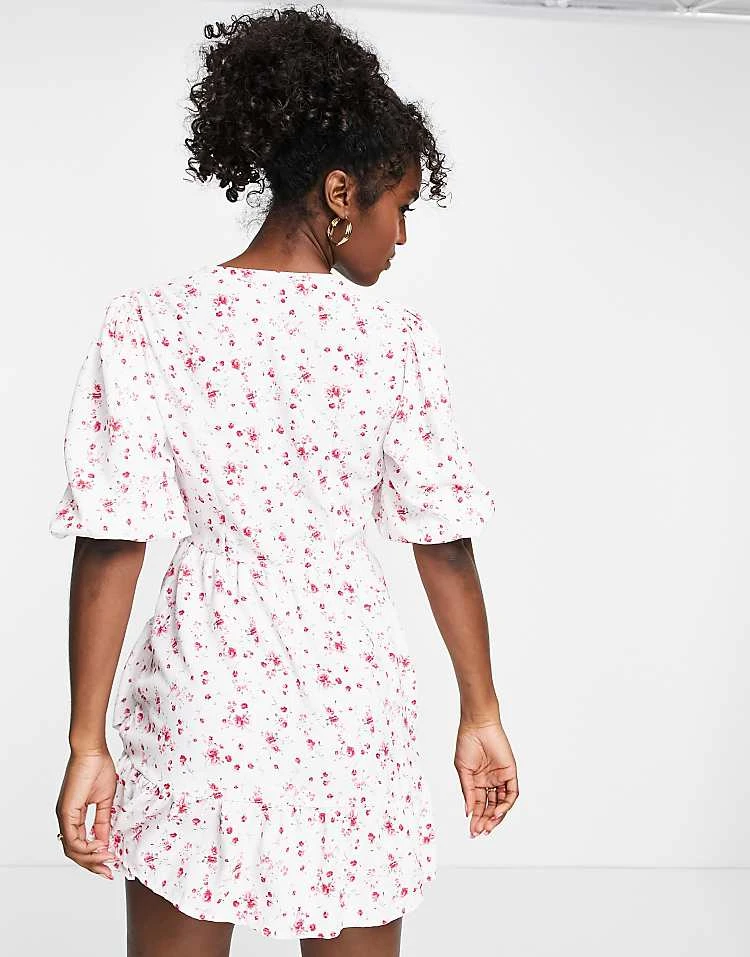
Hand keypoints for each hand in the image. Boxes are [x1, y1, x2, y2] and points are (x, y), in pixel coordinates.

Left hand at [55, 748, 117, 879]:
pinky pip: (72, 839)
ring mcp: (64, 816)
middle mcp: (66, 819)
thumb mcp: (105, 801)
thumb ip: (103, 821)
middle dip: (93, 864)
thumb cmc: (98, 768)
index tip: (112, 861)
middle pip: (75, 852)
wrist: (92, 751)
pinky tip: (100, 846)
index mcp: (74, 816)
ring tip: (107, 858)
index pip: (81, 844)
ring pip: (72, 849)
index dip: (95, 857)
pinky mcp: (65, 811)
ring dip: (90, 858)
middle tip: (108, 871)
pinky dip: (86, 847)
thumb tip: (105, 841)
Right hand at [454, 718, 518, 836]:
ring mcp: (501, 778)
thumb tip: (468, 811)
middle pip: (490, 807)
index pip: (479, 805)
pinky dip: (505, 804)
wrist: (477, 726)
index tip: (472, 830)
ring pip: (502, 803)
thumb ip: (468, 791)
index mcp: (477, 781)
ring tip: (488, 826)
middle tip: (479, 832)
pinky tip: (496, 813)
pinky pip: (511, 793)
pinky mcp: (510, 773)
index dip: (476, 818)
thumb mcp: (463, 770)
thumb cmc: (467, 744)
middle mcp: (490, 782)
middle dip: (485, 821)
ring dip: (496, 816)